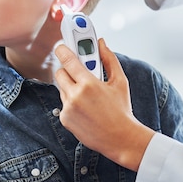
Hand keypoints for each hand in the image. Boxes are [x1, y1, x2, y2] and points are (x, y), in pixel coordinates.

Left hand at [54, 39, 154, 170]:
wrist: (120, 138)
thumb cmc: (122, 109)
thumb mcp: (120, 81)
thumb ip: (109, 59)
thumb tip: (102, 43)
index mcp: (88, 84)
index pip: (67, 60)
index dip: (63, 50)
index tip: (62, 46)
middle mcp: (75, 96)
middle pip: (60, 73)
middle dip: (67, 69)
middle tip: (79, 70)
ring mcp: (68, 109)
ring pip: (61, 88)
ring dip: (70, 86)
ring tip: (88, 93)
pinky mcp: (65, 120)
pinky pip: (63, 103)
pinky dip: (71, 102)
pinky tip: (85, 107)